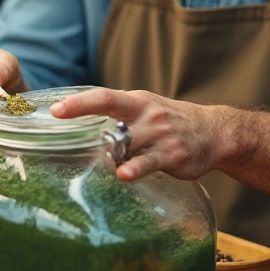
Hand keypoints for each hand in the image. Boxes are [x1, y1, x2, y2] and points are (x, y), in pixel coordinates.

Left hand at [50, 88, 227, 181]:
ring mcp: (159, 134)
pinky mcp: (171, 155)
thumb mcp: (147, 106)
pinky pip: (149, 162)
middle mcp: (146, 114)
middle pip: (111, 108)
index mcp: (137, 101)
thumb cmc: (172, 120)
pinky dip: (135, 168)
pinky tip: (124, 174)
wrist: (213, 132)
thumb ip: (119, 108)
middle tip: (59, 115)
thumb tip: (88, 109)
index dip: (79, 101)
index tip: (55, 108)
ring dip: (110, 146)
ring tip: (95, 153)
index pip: (104, 96)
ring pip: (129, 138)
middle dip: (82, 109)